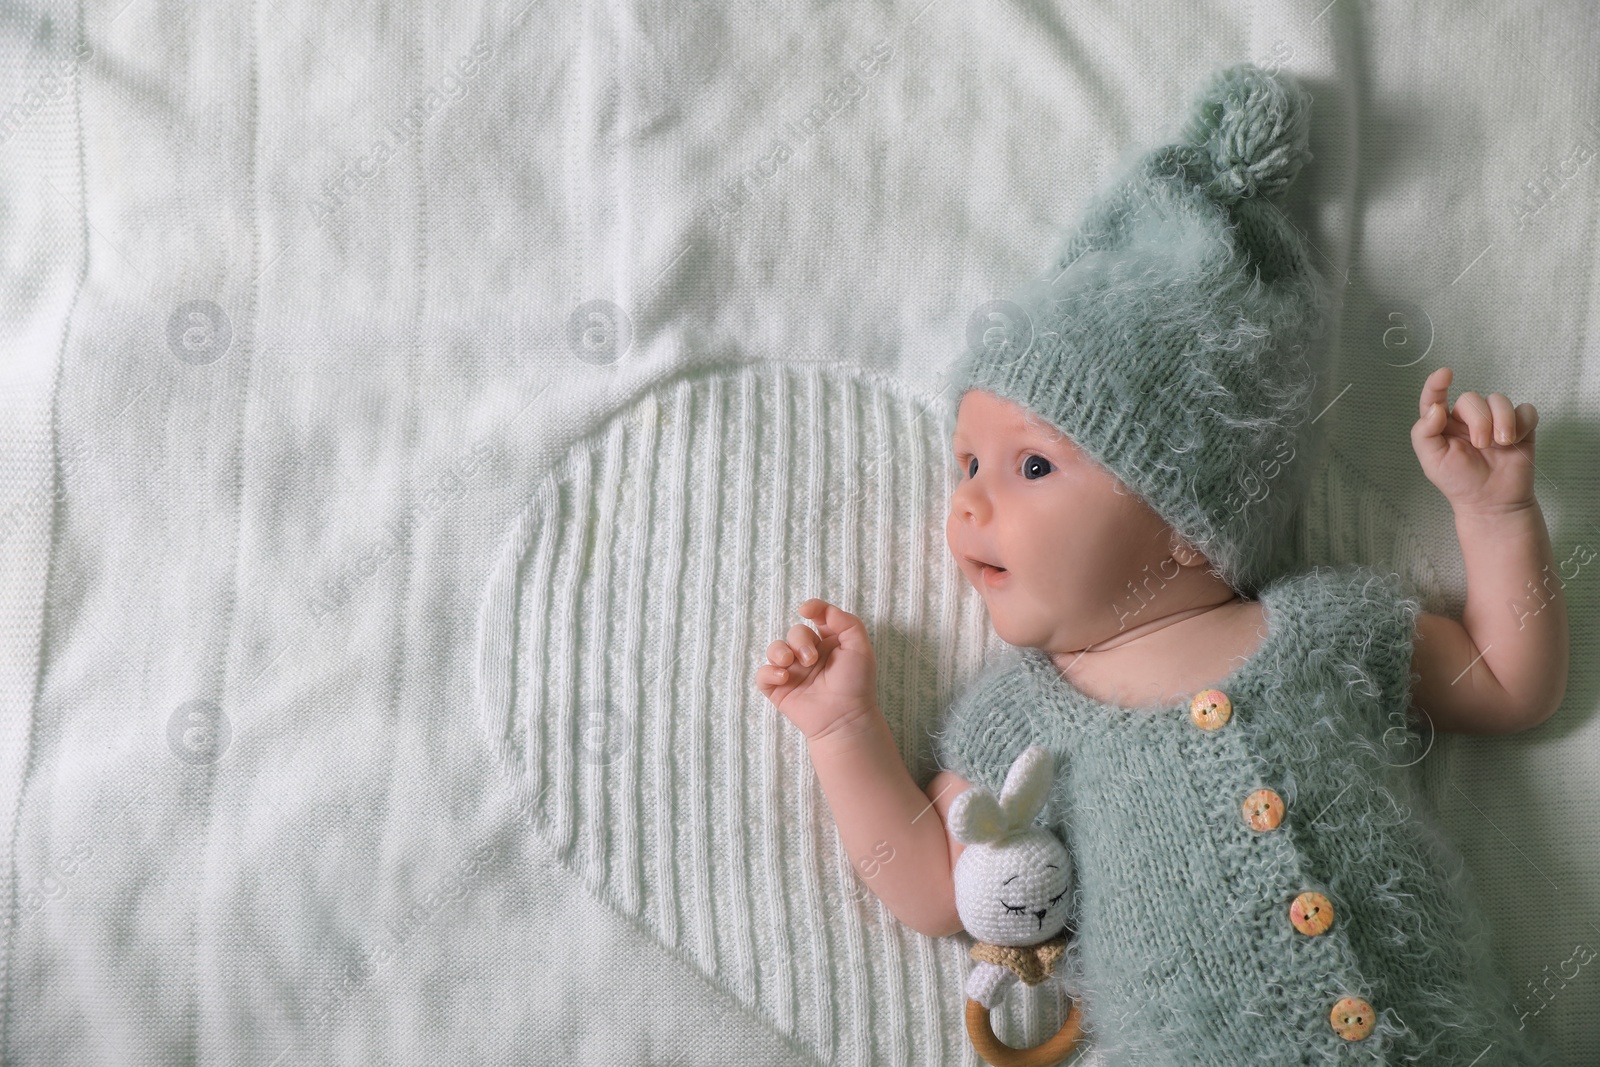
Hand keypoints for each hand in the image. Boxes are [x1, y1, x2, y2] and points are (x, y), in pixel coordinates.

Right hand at [756, 599, 878, 740]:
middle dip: (800, 640)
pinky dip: (769, 672)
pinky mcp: (779, 689)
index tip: (807, 610)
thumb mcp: (859, 647)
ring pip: (775, 649)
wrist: (845, 718)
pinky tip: (784, 677)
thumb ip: (846, 622)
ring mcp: (793, 672)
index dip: (812, 609)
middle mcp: (809, 655)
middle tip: (811, 659)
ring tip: (790, 664)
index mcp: (829, 643)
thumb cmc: (856, 684)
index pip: (816, 618)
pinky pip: (763, 674)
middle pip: (795, 632)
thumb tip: (823, 610)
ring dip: (780, 651)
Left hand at [1411, 366, 1539, 515]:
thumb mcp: (1432, 461)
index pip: (1436, 398)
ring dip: (1502, 420)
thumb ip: (1424, 433)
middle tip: (1481, 445)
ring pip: (1499, 399)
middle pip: (1473, 398)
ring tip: (1501, 444)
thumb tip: (1435, 408)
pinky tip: (1516, 440)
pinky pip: (1526, 409)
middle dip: (1479, 420)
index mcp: (1444, 425)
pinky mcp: (1520, 427)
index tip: (1445, 374)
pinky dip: (1522, 422)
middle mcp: (1468, 419)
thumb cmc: (1460, 482)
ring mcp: (1495, 421)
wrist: (1492, 502)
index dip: (1437, 384)